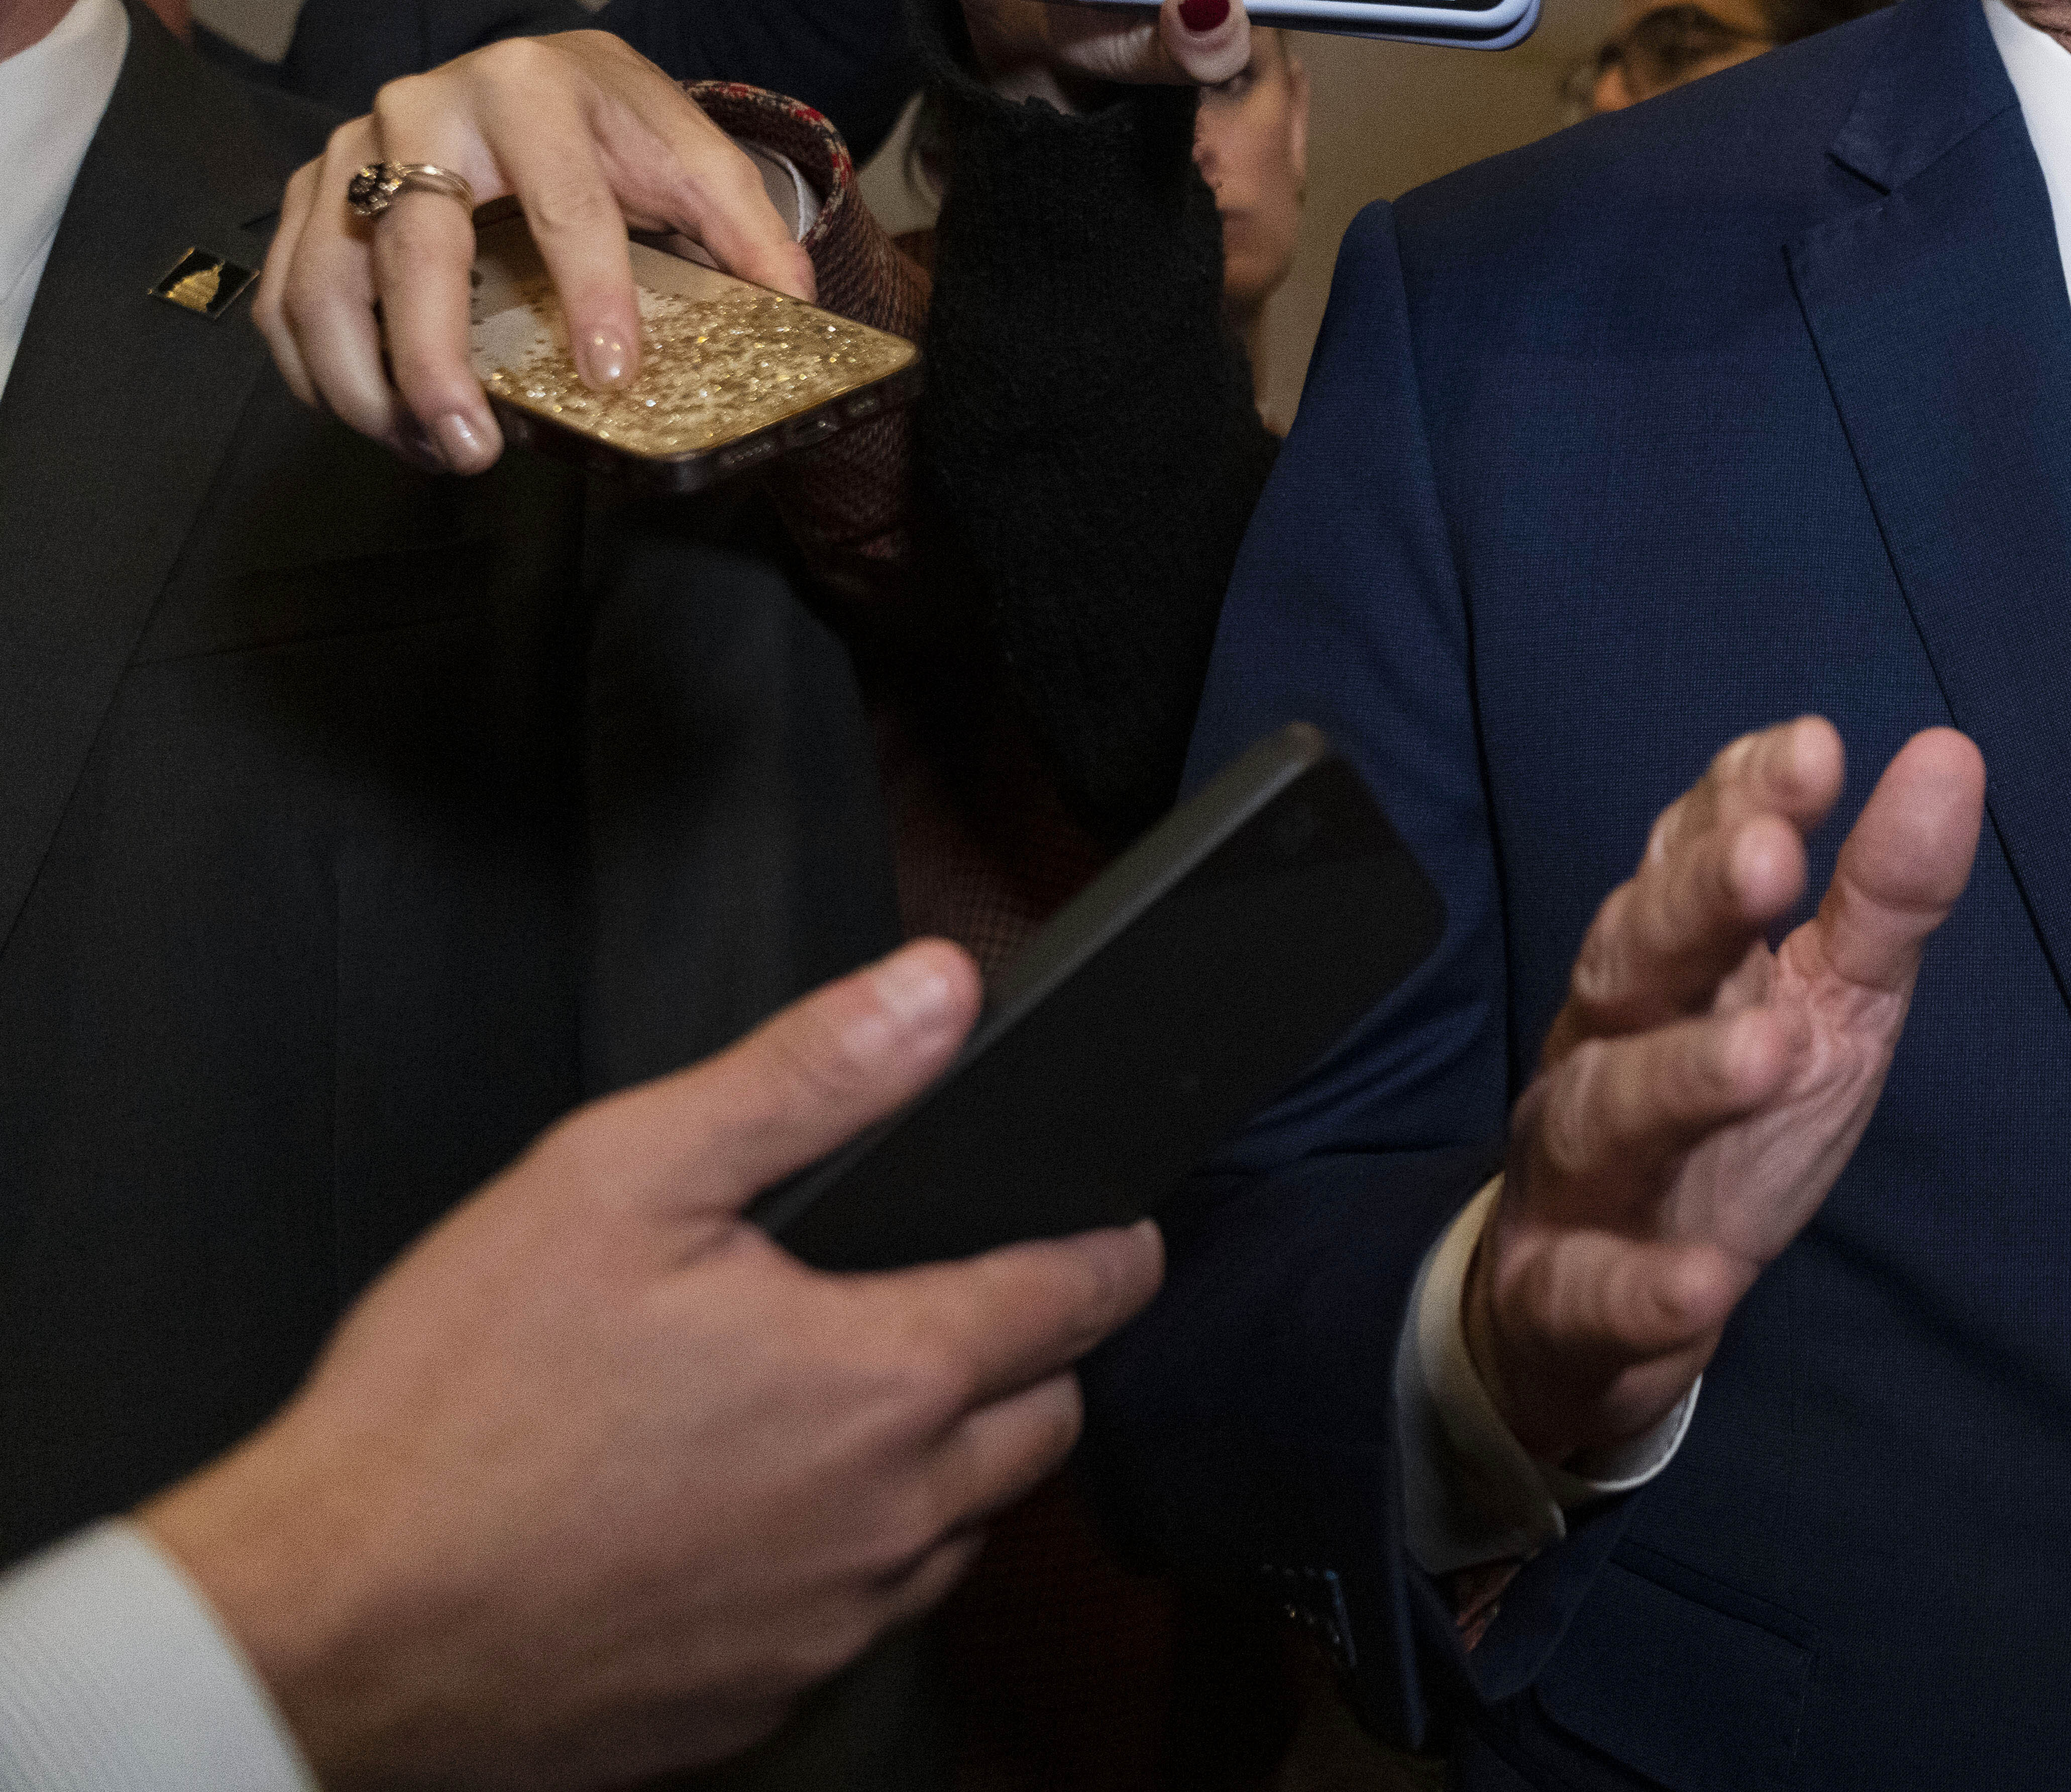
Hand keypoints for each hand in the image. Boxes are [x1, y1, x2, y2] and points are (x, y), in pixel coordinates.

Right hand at [140, 942, 1160, 1791]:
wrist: (324, 1623)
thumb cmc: (451, 1409)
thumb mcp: (620, 1178)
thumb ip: (806, 1077)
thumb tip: (935, 992)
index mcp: (878, 1381)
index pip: (1077, 1298)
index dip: (1112, 1249)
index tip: (1122, 1232)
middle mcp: (883, 1518)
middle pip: (1041, 1424)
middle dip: (1032, 1360)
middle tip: (969, 1311)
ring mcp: (826, 1628)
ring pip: (960, 1531)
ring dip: (944, 1470)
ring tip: (854, 1411)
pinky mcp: (756, 1703)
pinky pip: (860, 1622)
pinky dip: (846, 1564)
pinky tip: (759, 1520)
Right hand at [257, 32, 813, 475]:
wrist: (542, 75)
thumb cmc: (616, 126)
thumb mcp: (693, 158)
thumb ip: (747, 230)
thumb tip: (794, 309)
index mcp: (532, 89)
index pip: (564, 201)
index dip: (588, 293)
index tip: (609, 376)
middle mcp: (425, 106)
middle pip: (415, 244)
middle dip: (435, 359)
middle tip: (474, 449)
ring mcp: (352, 147)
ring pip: (327, 275)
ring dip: (366, 381)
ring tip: (432, 451)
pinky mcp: (311, 190)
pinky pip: (286, 288)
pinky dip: (314, 366)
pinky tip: (374, 419)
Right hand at [1467, 716, 1981, 1467]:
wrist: (1588, 1322)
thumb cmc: (1727, 1128)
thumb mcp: (1828, 1008)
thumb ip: (1880, 896)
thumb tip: (1951, 753)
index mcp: (1670, 970)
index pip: (1685, 859)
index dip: (1739, 801)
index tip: (1815, 746)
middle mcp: (1606, 1048)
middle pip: (1630, 959)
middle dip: (1692, 903)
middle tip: (1770, 856)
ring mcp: (1577, 1173)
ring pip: (1605, 1112)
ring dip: (1680, 1077)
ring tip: (1768, 1050)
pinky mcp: (1564, 1301)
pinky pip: (1592, 1294)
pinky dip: (1643, 1287)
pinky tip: (1706, 1279)